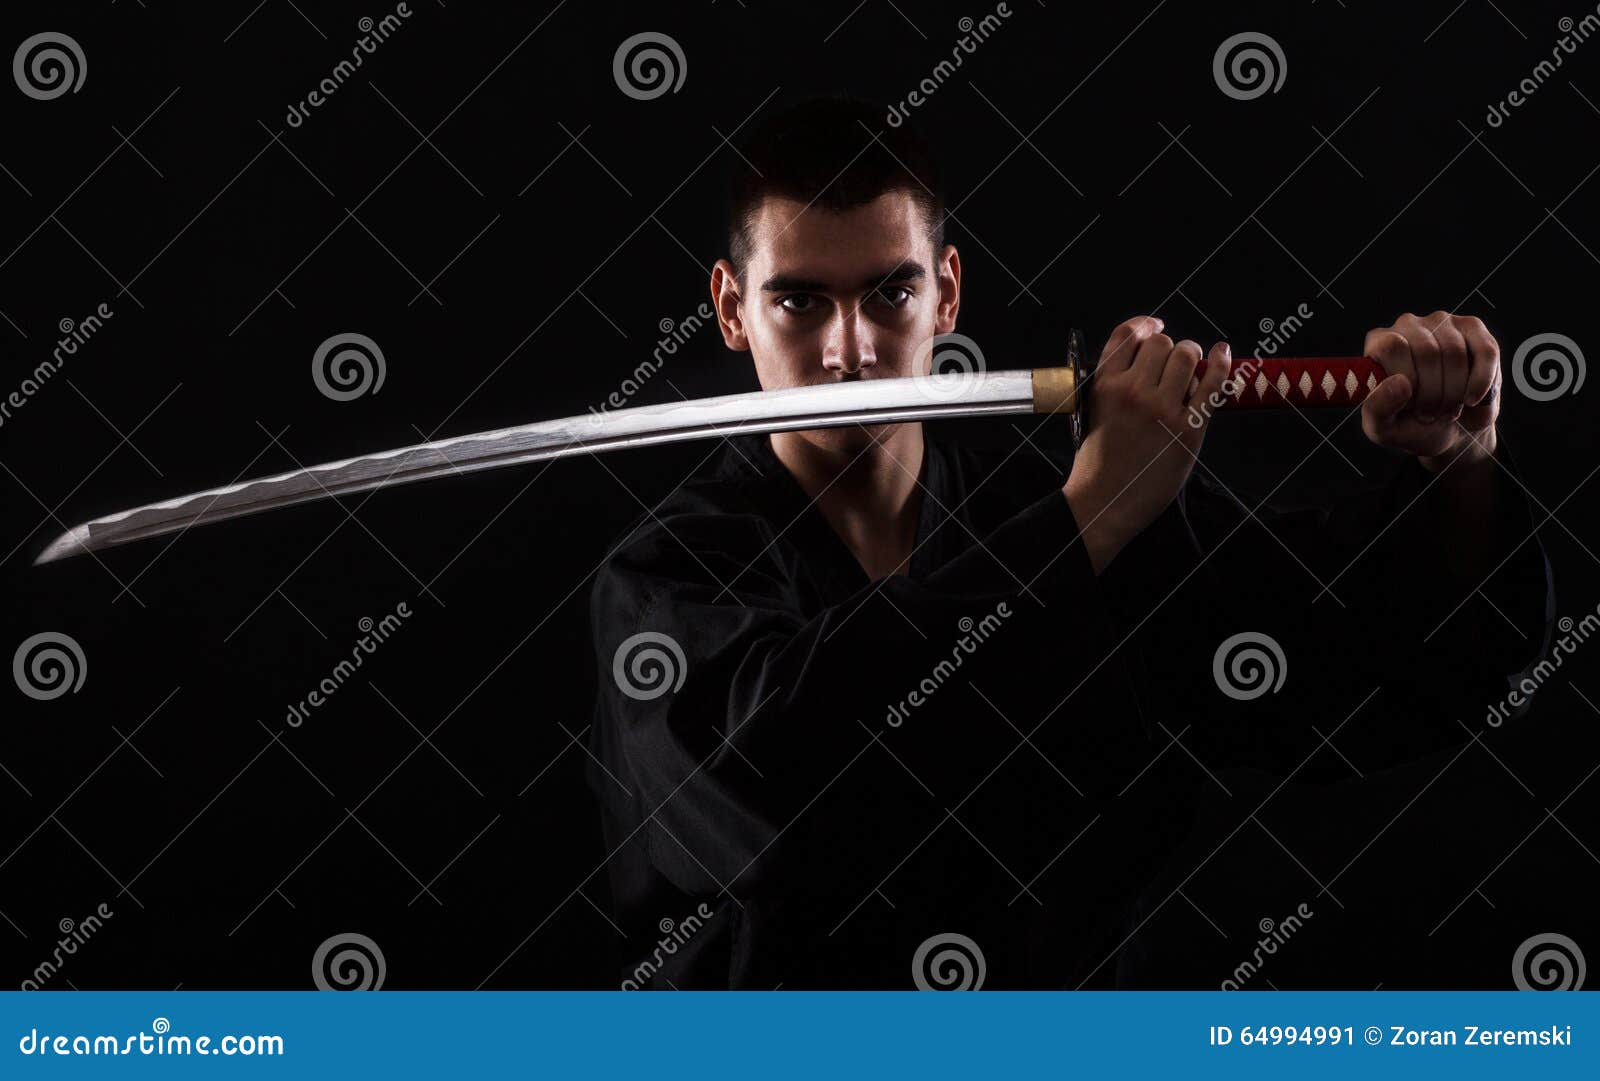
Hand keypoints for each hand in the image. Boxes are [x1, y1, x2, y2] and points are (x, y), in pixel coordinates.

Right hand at [1064, 316, 1231, 572]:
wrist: (1104, 502)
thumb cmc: (1097, 462)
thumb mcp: (1093, 413)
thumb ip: (1115, 384)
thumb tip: (1150, 356)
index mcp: (1104, 386)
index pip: (1127, 335)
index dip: (1144, 324)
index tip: (1154, 326)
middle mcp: (1132, 391)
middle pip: (1160, 343)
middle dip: (1169, 348)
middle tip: (1172, 364)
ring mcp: (1162, 410)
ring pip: (1185, 355)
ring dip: (1191, 356)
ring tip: (1190, 370)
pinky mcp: (1188, 429)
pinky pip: (1212, 383)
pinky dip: (1220, 364)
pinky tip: (1222, 354)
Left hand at [1361, 311, 1500, 470]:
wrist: (1452, 431)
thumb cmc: (1412, 425)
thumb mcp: (1384, 428)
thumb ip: (1377, 409)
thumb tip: (1398, 382)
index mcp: (1378, 344)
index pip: (1391, 347)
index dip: (1406, 382)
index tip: (1411, 407)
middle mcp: (1407, 325)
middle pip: (1426, 352)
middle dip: (1432, 394)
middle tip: (1431, 414)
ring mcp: (1442, 322)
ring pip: (1455, 353)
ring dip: (1455, 392)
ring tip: (1447, 409)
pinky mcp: (1474, 329)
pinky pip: (1486, 351)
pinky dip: (1481, 382)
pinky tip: (1472, 400)